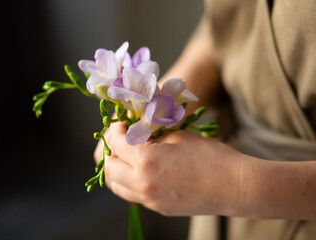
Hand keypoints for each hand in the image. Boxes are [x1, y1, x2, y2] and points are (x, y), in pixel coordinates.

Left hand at [94, 121, 241, 216]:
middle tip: (122, 138)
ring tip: (127, 156)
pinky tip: (140, 171)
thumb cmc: (211, 157)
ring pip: (116, 185)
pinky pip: (132, 195)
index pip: (116, 143)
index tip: (122, 124)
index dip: (115, 130)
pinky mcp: (158, 208)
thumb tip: (137, 132)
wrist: (235, 187)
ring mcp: (150, 200)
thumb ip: (152, 135)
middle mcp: (143, 183)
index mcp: (147, 161)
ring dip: (116, 168)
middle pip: (109, 167)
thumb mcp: (178, 136)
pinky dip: (127, 181)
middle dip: (111, 149)